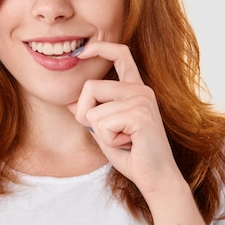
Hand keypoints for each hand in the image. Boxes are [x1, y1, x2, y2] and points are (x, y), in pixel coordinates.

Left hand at [68, 41, 181, 193]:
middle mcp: (140, 89)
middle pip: (90, 87)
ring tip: (122, 140)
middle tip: (107, 133)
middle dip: (85, 114)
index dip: (99, 47)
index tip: (81, 51)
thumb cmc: (131, 155)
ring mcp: (142, 99)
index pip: (120, 54)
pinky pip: (102, 124)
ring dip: (99, 132)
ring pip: (93, 110)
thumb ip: (91, 112)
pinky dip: (108, 140)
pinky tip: (128, 144)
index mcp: (135, 88)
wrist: (155, 178)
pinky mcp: (140, 114)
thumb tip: (69, 101)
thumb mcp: (104, 130)